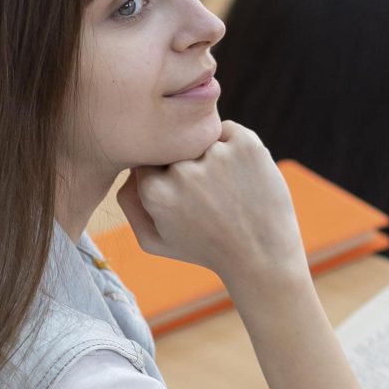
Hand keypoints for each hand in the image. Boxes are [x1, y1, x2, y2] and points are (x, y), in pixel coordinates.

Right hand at [119, 121, 301, 287]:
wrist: (261, 258)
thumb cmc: (205, 249)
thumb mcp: (155, 240)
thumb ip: (129, 203)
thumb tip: (128, 167)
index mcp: (155, 192)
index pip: (148, 160)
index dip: (165, 174)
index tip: (183, 194)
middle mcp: (182, 171)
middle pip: (173, 147)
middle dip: (185, 163)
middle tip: (208, 193)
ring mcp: (215, 154)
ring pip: (199, 137)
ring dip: (209, 154)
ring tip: (226, 188)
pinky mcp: (246, 145)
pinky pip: (226, 130)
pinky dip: (232, 146)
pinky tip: (241, 175)